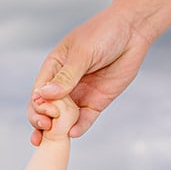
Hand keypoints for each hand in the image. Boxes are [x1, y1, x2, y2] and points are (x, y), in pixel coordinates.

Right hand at [28, 8, 149, 144]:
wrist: (133, 30)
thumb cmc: (103, 32)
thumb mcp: (82, 53)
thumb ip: (65, 77)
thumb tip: (43, 96)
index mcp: (54, 67)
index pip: (39, 91)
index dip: (37, 105)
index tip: (43, 110)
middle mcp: (64, 84)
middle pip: (47, 109)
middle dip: (42, 120)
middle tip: (44, 127)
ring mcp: (80, 94)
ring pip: (63, 118)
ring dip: (56, 130)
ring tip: (53, 138)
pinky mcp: (96, 102)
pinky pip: (84, 119)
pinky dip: (79, 128)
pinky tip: (74, 133)